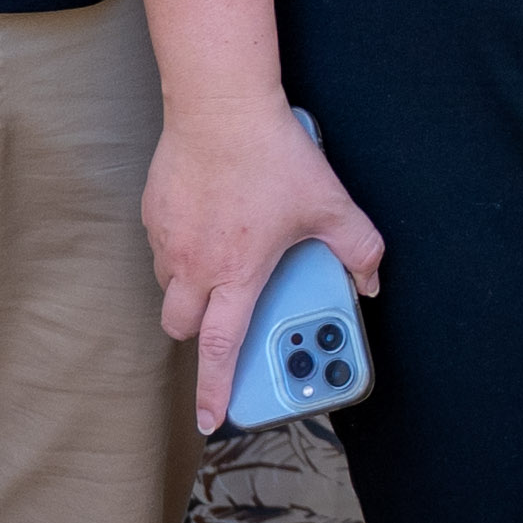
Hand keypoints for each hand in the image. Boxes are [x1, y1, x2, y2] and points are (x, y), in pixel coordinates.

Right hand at [148, 101, 387, 430]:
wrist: (219, 104)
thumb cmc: (271, 154)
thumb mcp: (329, 203)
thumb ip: (357, 247)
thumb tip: (369, 278)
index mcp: (237, 272)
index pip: (221, 348)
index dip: (215, 389)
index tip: (212, 417)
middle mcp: (195, 263)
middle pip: (182, 327)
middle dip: (201, 334)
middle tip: (228, 318)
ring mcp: (168, 239)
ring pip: (169, 288)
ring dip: (192, 291)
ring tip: (226, 266)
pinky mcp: (153, 213)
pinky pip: (162, 250)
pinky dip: (182, 251)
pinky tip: (211, 225)